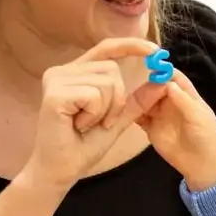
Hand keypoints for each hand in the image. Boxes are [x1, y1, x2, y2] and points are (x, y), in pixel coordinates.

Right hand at [18, 38, 169, 196]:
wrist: (62, 169)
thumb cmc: (85, 145)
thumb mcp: (118, 119)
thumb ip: (137, 101)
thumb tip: (162, 81)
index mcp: (76, 73)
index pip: (106, 49)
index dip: (131, 45)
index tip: (155, 50)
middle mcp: (63, 71)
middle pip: (112, 69)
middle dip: (116, 100)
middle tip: (98, 120)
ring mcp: (56, 80)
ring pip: (106, 82)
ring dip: (106, 110)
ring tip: (86, 123)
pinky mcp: (54, 93)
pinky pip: (95, 95)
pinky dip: (95, 114)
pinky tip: (79, 125)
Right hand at [136, 68, 215, 191]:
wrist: (201, 165)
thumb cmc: (206, 138)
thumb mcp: (199, 118)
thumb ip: (184, 101)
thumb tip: (168, 83)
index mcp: (187, 96)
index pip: (174, 78)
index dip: (164, 71)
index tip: (150, 65)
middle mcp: (171, 102)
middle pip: (156, 86)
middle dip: (146, 84)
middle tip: (134, 84)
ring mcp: (160, 114)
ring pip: (145, 100)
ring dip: (137, 97)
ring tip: (126, 97)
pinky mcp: (150, 127)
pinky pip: (138, 116)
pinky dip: (131, 112)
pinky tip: (122, 110)